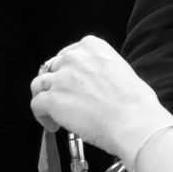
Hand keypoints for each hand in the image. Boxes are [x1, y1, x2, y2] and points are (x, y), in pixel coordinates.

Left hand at [31, 37, 169, 160]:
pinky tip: (53, 125)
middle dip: (56, 84)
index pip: (68, 54)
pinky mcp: (52, 100)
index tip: (70, 83)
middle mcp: (74, 58)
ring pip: (39, 85)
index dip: (67, 71)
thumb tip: (95, 85)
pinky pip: (36, 105)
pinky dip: (41, 116)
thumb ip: (102, 71)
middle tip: (63, 100)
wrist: (133, 121)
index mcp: (92, 46)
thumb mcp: (122, 71)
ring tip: (53, 113)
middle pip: (52, 69)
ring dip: (45, 98)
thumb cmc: (136, 103)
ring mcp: (60, 78)